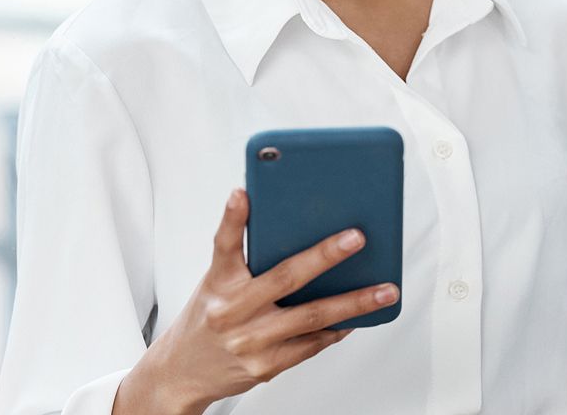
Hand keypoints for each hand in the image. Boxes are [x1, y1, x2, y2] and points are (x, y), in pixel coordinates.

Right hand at [135, 187, 396, 413]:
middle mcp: (232, 312)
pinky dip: (337, 329)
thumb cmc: (207, 317)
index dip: (233, 218)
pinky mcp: (265, 367)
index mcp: (218, 282)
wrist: (182, 371)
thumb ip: (246, 258)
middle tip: (356, 238)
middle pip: (284, 278)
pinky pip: (311, 345)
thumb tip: (296, 229)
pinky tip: (357, 317)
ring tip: (385, 290)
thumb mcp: (216, 282)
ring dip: (353, 303)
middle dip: (325, 256)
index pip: (224, 244)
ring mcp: (250, 342)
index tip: (243, 194)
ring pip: (310, 317)